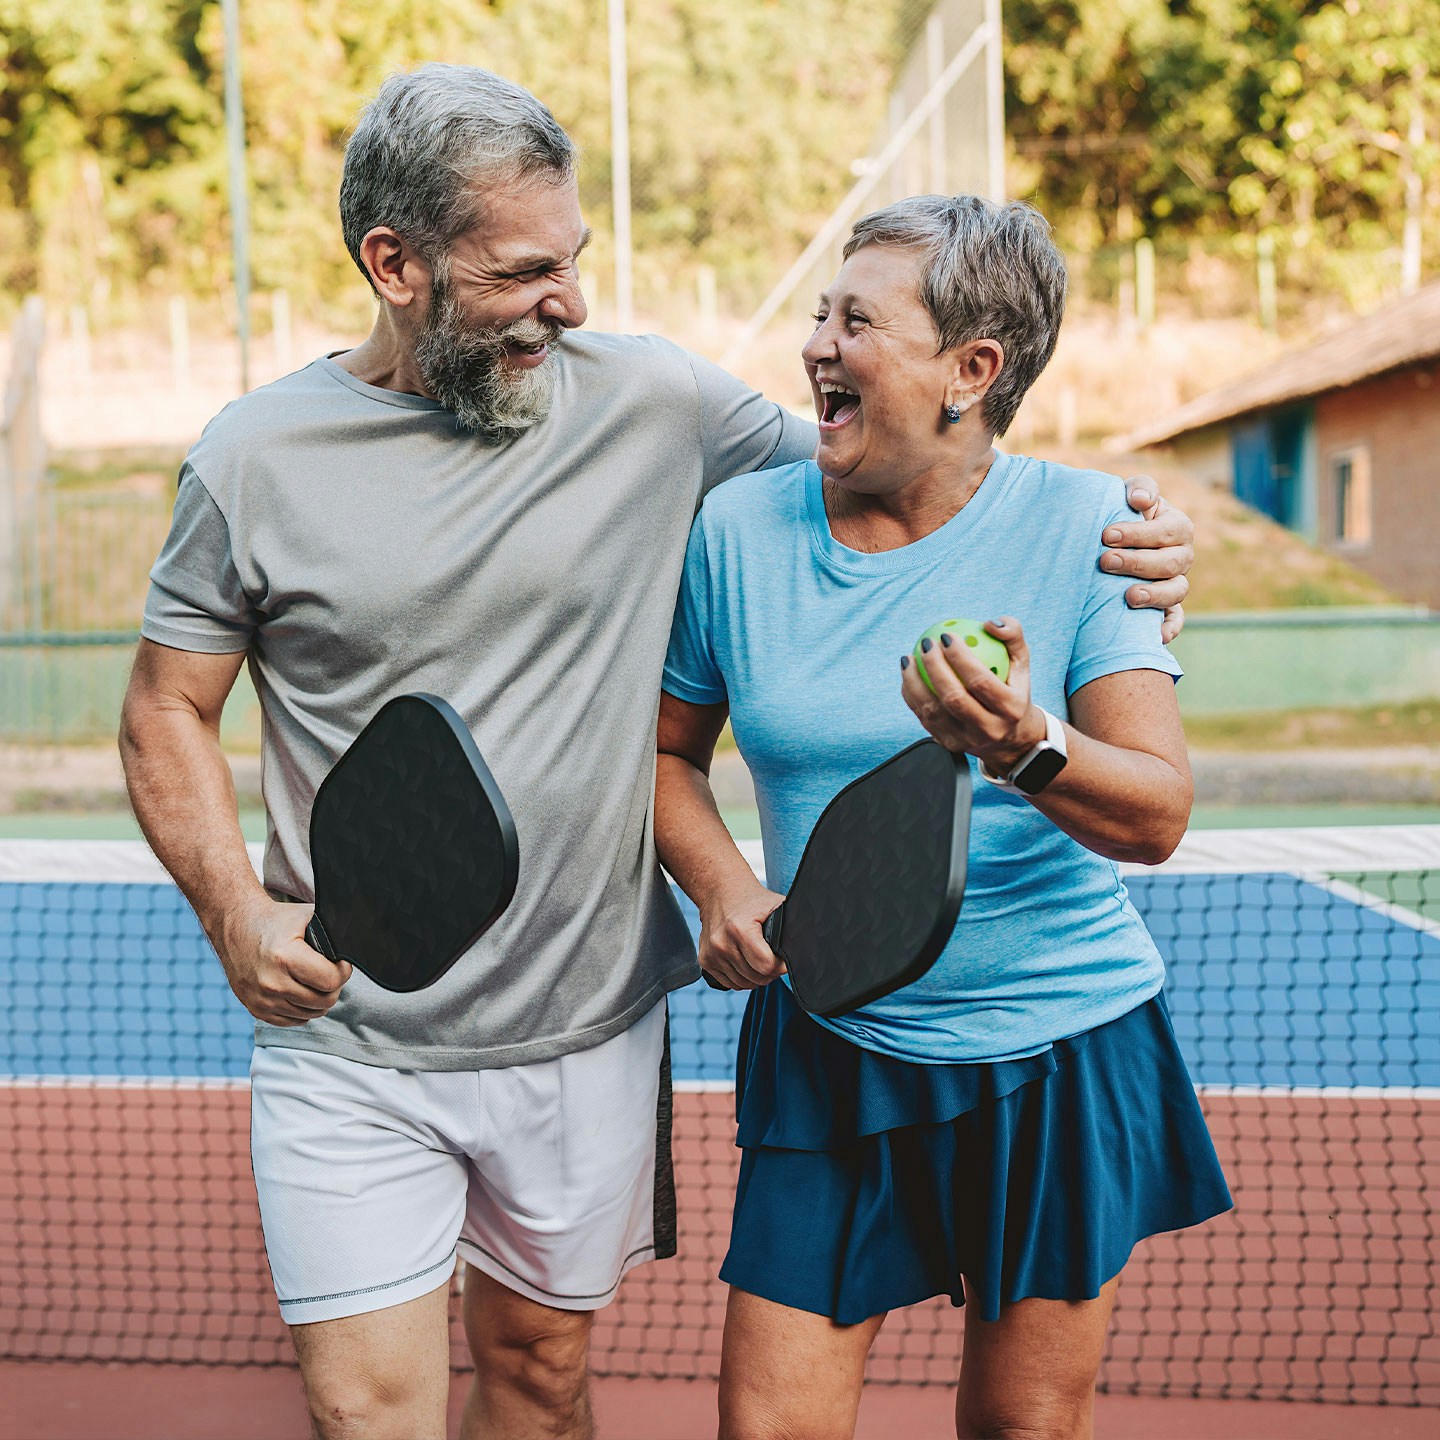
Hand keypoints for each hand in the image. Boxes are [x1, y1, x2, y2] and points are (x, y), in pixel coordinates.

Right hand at [214, 894, 352, 1025]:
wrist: (236, 927)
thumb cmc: (275, 921)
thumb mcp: (306, 916)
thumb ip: (333, 930)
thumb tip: (356, 944)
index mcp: (285, 957)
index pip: (331, 981)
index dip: (343, 970)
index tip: (340, 961)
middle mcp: (271, 983)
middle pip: (324, 1001)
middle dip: (333, 986)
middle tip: (328, 970)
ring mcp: (262, 1000)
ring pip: (311, 1013)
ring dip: (319, 999)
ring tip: (314, 979)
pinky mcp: (256, 1010)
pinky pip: (293, 1021)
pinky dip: (302, 1009)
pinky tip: (301, 990)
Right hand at [697, 877, 786, 990]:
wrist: (721, 892)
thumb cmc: (752, 900)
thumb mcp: (776, 906)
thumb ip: (794, 926)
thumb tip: (813, 946)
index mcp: (740, 928)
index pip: (767, 966)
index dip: (781, 965)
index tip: (784, 957)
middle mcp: (722, 943)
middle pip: (757, 977)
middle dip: (770, 971)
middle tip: (773, 956)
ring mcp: (711, 954)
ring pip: (744, 984)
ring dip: (756, 976)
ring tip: (760, 957)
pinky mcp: (705, 960)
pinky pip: (731, 983)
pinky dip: (742, 977)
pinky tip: (746, 961)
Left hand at [901, 618, 1045, 775]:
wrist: (1010, 737)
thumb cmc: (1013, 689)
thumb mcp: (1021, 662)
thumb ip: (1012, 635)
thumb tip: (990, 623)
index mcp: (1010, 709)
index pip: (980, 681)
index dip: (959, 657)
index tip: (946, 636)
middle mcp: (989, 729)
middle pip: (953, 697)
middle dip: (934, 667)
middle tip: (926, 644)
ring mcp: (966, 741)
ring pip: (932, 711)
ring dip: (914, 682)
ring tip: (908, 658)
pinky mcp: (948, 745)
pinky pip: (923, 718)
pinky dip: (911, 695)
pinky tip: (907, 675)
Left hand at [1100, 476, 1193, 642]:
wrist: (1105, 544)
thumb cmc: (1118, 515)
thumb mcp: (1127, 495)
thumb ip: (1139, 489)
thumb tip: (1141, 501)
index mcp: (1175, 527)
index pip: (1168, 530)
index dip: (1140, 533)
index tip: (1107, 534)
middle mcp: (1180, 556)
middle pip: (1172, 562)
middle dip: (1138, 562)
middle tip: (1105, 561)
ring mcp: (1175, 583)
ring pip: (1177, 590)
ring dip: (1154, 594)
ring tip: (1128, 596)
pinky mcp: (1166, 608)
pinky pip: (1175, 621)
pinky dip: (1169, 628)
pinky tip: (1155, 636)